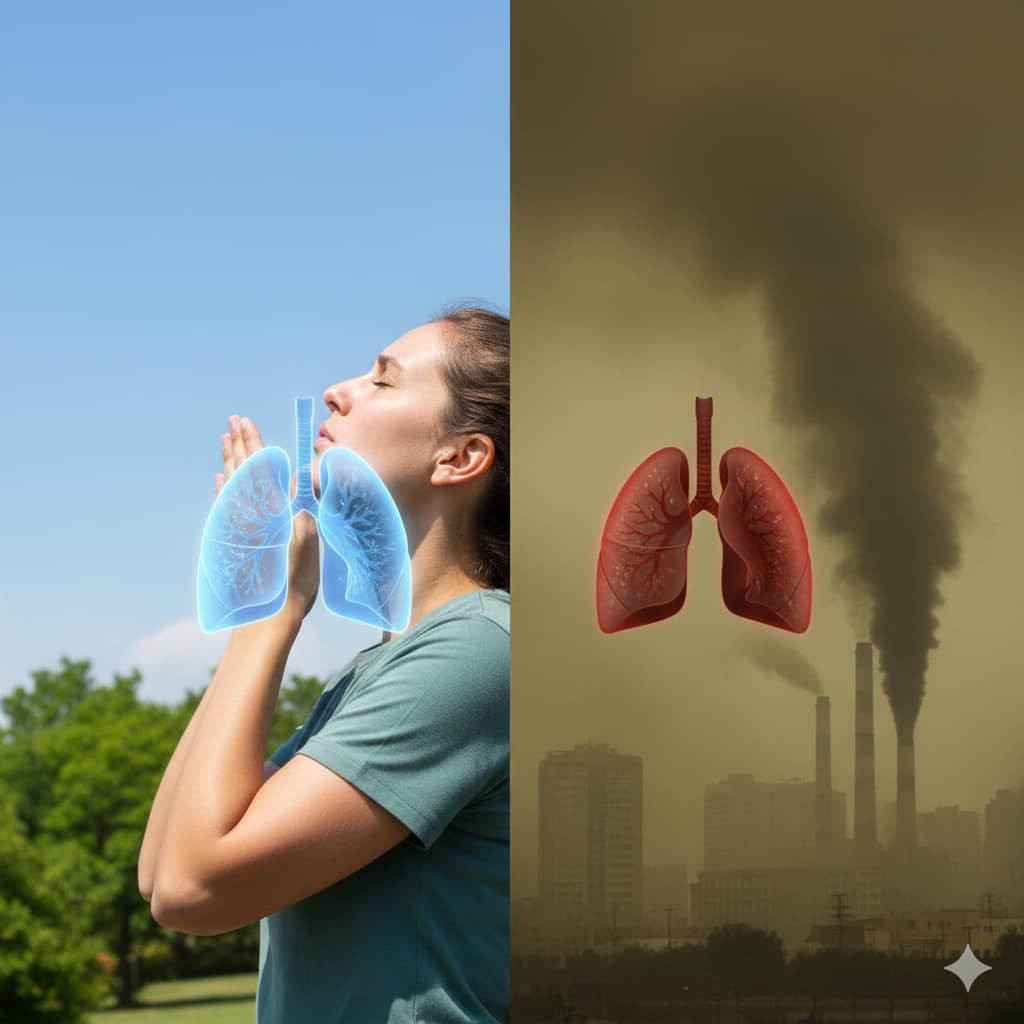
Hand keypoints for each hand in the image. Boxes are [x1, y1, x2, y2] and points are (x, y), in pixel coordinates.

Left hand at [217, 414, 320, 620]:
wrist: (266, 617)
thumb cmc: (294, 583)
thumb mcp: (307, 542)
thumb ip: (301, 507)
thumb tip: (299, 476)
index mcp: (268, 510)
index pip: (258, 467)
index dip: (253, 441)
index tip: (245, 421)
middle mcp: (249, 514)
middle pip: (241, 469)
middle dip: (238, 442)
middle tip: (233, 420)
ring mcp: (239, 526)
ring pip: (230, 484)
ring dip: (229, 459)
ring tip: (225, 440)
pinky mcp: (235, 540)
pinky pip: (224, 505)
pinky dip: (222, 488)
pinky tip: (220, 478)